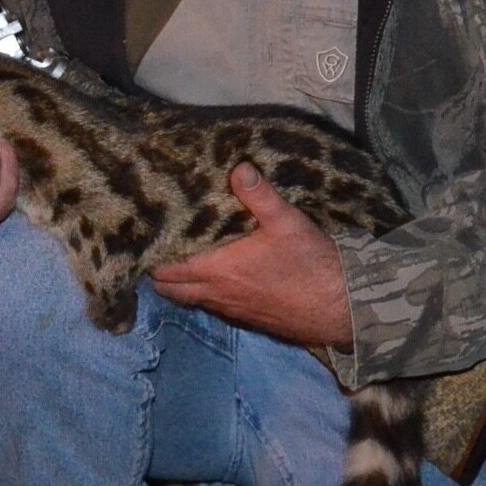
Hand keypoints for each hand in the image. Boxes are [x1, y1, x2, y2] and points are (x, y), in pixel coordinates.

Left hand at [150, 163, 351, 347]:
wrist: (340, 306)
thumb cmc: (311, 263)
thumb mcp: (287, 221)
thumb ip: (259, 195)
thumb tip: (238, 167)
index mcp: (218, 270)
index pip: (166, 269)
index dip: (151, 255)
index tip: (146, 237)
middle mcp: (217, 294)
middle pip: (170, 290)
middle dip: (159, 272)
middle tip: (158, 248)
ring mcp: (231, 309)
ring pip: (190, 300)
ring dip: (181, 284)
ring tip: (180, 259)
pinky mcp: (247, 318)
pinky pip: (213, 306)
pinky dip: (205, 293)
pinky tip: (217, 276)